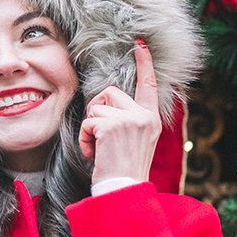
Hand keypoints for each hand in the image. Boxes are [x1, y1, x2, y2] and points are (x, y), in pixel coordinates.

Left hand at [78, 40, 161, 184]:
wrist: (124, 192)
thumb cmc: (124, 169)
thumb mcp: (135, 141)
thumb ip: (128, 119)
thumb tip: (109, 100)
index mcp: (151, 119)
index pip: (149, 86)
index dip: (144, 63)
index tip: (140, 44)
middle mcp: (144, 116)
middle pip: (110, 92)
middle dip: (97, 110)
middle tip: (99, 135)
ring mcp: (130, 120)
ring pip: (96, 107)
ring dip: (90, 127)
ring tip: (98, 148)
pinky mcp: (112, 126)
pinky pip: (88, 121)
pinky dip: (84, 138)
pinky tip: (92, 153)